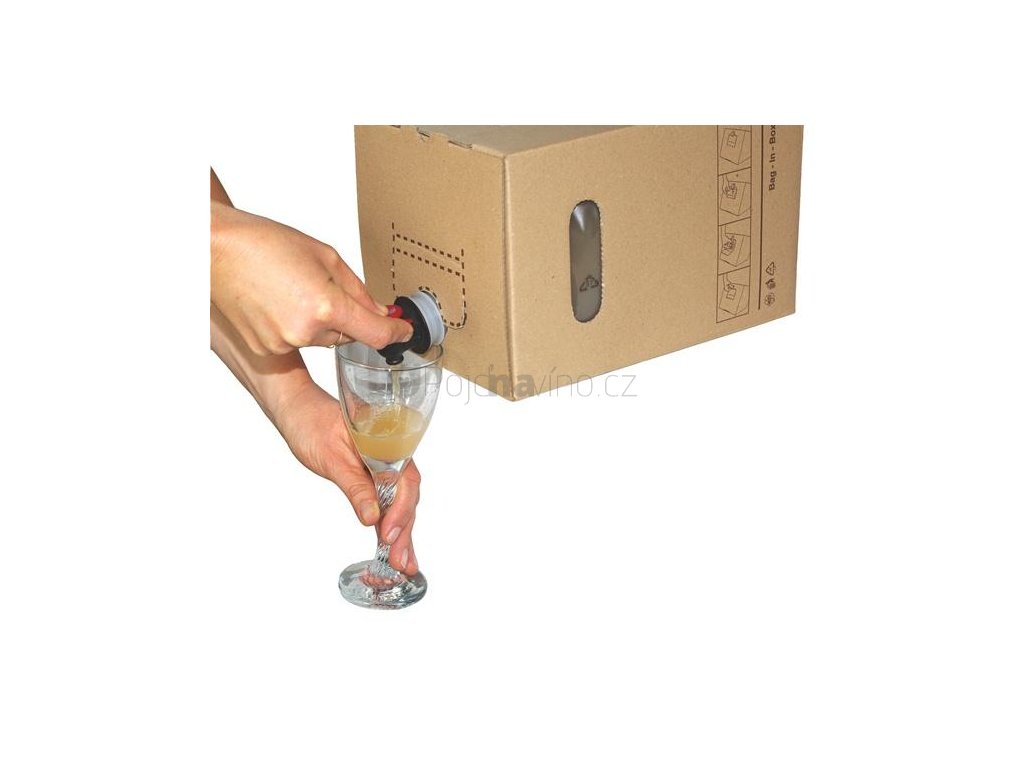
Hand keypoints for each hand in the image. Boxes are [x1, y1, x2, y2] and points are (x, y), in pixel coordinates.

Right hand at [210, 201, 411, 355]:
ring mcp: (283, 343)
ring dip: (322, 322)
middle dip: (348, 317)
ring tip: (294, 289)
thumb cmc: (263, 244)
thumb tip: (378, 312)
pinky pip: (298, 342)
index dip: (396, 334)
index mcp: (325, 306)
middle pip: (349, 336)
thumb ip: (357, 289)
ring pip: (323, 340)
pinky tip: (279, 301)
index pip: (376, 334)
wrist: (215, 250)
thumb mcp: (325, 256)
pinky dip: (297, 326)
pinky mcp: (266, 350)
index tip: (405, 332)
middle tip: (325, 288)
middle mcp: (305, 331)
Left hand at [276, 379, 420, 575]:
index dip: (401, 510)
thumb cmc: (311, 423)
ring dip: (401, 531)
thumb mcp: (331, 459)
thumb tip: (372, 517)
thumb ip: (355, 487)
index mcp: (387, 443)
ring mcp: (382, 466)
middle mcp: (390, 455)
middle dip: (405, 530)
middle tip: (402, 561)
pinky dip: (388, 522)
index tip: (389, 533)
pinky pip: (385, 499)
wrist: (296, 409)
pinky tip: (391, 544)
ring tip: (404, 562)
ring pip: (398, 501)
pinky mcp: (370, 475)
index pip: (405, 481)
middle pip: (406, 496)